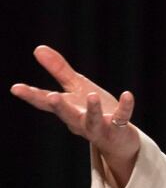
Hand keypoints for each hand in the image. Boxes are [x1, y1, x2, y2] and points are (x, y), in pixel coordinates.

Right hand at [10, 46, 139, 185]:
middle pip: (67, 115)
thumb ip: (58, 70)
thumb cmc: (94, 110)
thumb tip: (38, 48)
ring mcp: (99, 126)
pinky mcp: (118, 128)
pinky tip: (127, 95)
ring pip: (93, 120)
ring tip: (91, 96)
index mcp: (68, 109)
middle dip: (59, 107)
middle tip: (51, 97)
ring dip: (92, 110)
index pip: (46, 102)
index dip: (31, 95)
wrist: (118, 139)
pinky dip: (125, 107)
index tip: (16, 88)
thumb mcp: (77, 87)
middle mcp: (80, 121)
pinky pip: (122, 117)